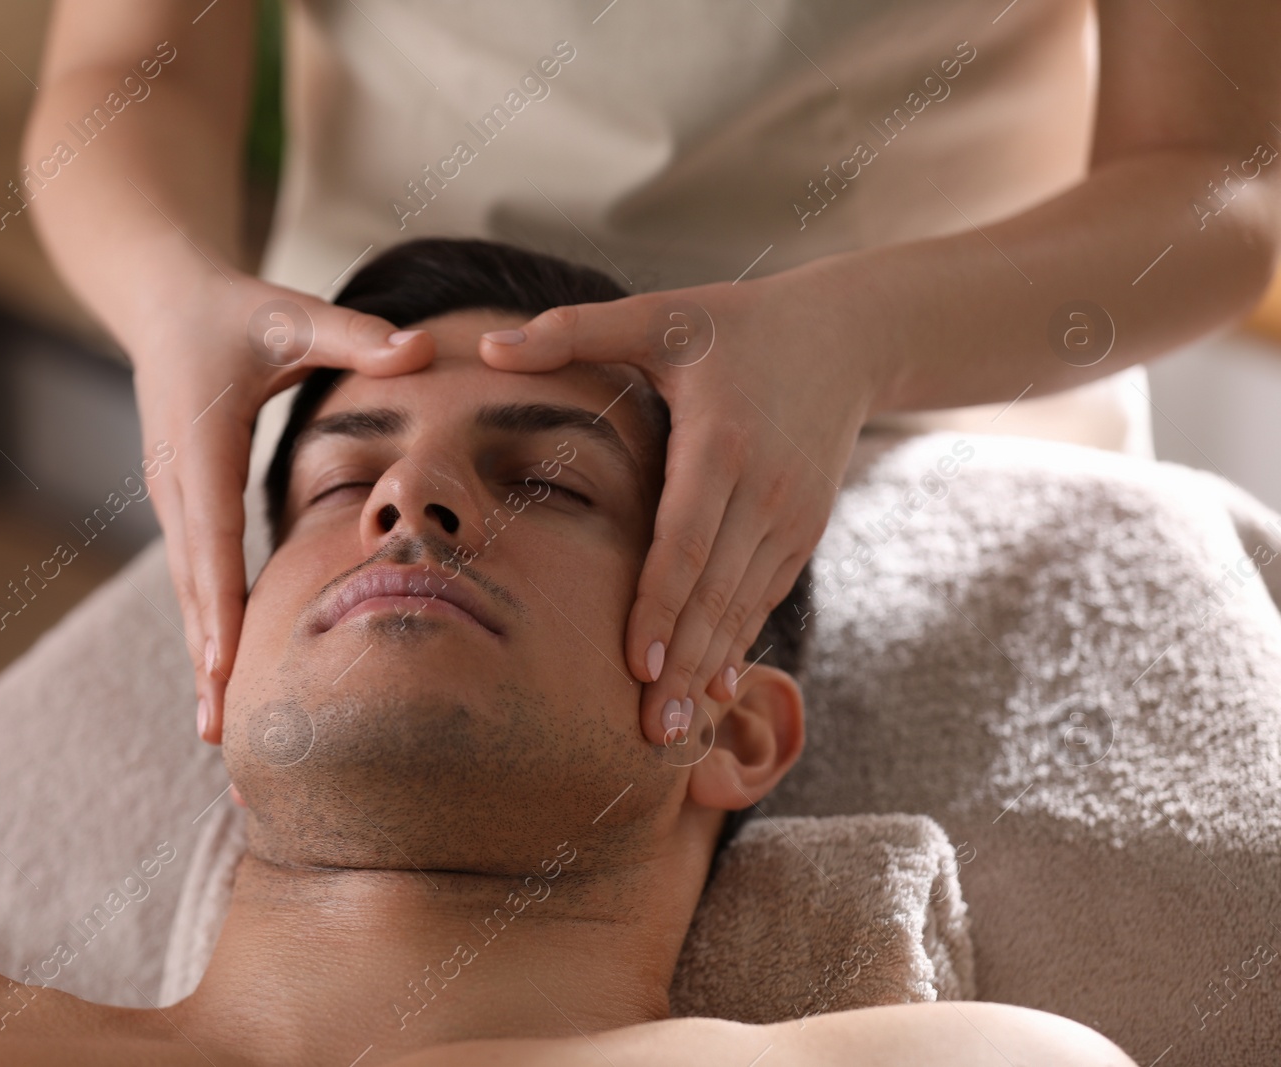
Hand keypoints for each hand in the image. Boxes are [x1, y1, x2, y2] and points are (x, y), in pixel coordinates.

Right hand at [129, 274, 434, 743]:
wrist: (165, 304)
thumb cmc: (236, 312)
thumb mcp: (292, 315)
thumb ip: (356, 335)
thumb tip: (422, 349)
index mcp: (202, 444)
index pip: (211, 535)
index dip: (220, 602)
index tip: (227, 666)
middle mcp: (179, 484)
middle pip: (194, 586)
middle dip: (208, 660)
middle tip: (221, 736)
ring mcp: (175, 501)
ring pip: (192, 592)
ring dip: (205, 660)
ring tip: (218, 734)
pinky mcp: (185, 508)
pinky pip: (199, 579)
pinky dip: (210, 631)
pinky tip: (224, 682)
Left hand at [478, 273, 881, 744]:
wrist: (849, 337)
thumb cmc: (738, 323)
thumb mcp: (661, 314)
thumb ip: (573, 330)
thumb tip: (483, 346)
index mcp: (721, 444)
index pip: (685, 543)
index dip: (659, 608)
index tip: (633, 666)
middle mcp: (764, 489)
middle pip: (716, 593)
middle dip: (682, 665)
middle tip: (650, 732)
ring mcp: (792, 516)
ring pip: (744, 606)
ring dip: (708, 666)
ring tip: (676, 730)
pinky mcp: (805, 530)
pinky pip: (765, 596)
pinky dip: (736, 641)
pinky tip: (710, 686)